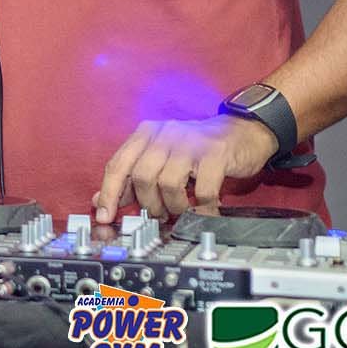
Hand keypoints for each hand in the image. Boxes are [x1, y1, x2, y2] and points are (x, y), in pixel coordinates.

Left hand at [91, 116, 277, 222]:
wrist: (244, 131)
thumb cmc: (200, 148)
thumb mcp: (163, 157)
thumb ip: (132, 177)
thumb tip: (102, 200)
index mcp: (147, 133)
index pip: (117, 164)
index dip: (108, 194)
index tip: (104, 217)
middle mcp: (166, 134)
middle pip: (141, 176)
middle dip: (148, 204)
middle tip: (159, 214)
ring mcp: (191, 143)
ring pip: (168, 183)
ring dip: (174, 206)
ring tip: (181, 210)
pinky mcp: (216, 154)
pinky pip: (202, 190)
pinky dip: (202, 207)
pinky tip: (205, 210)